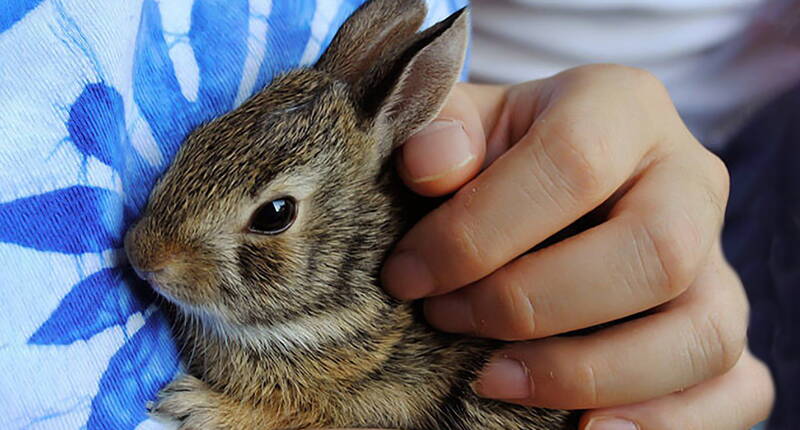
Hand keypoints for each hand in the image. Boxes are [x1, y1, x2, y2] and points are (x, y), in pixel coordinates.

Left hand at [383, 65, 773, 428]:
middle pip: (654, 255)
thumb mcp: (466, 124)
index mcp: (624, 109)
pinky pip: (737, 387)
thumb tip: (431, 166)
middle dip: (532, 304)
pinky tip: (582, 427)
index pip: (573, 163)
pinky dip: (667, 423)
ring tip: (494, 381)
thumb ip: (441, 130)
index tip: (409, 275)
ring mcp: (718, 259)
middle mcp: (689, 180)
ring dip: (589, 373)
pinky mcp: (722, 322)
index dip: (481, 230)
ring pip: (702, 333)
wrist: (555, 183)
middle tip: (447, 318)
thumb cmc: (502, 156)